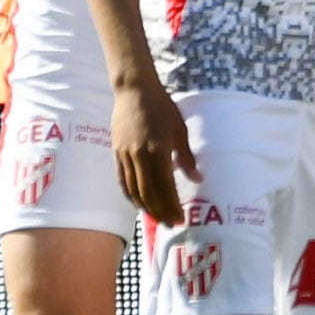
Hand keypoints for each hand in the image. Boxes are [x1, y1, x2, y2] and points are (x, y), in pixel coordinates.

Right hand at [111, 79, 195, 226]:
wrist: (134, 90)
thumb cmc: (162, 108)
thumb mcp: (179, 130)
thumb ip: (186, 158)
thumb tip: (198, 179)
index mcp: (158, 151)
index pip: (164, 188)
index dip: (171, 206)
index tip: (180, 219)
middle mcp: (139, 156)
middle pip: (148, 193)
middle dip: (160, 212)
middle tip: (169, 224)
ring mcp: (125, 155)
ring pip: (133, 190)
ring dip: (145, 207)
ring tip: (156, 217)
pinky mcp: (116, 153)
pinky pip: (122, 180)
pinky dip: (130, 195)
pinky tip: (137, 203)